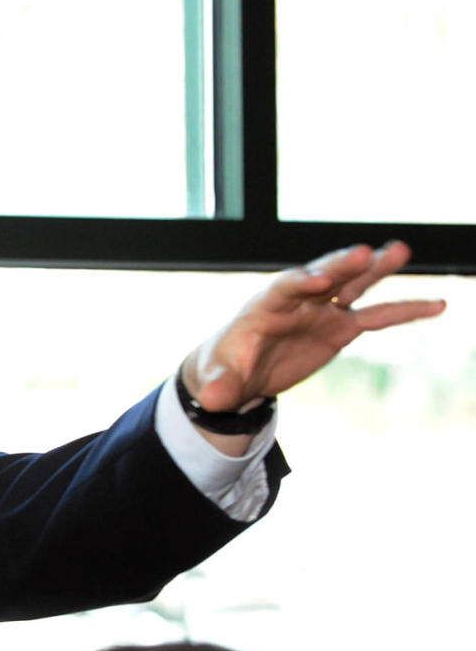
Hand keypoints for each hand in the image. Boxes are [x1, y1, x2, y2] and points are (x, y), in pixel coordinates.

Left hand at [184, 241, 445, 412]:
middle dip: (340, 266)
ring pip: (352, 287)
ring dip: (375, 270)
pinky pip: (376, 317)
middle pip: (321, 277)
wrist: (238, 373)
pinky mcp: (340, 328)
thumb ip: (217, 388)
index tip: (317, 281)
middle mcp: (297, 302)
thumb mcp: (216, 384)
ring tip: (401, 251)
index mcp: (263, 308)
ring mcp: (321, 312)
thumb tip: (212, 400)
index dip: (299, 284)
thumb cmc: (223, 371)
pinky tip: (437, 305)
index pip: (283, 289)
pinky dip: (405, 311)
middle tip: (365, 253)